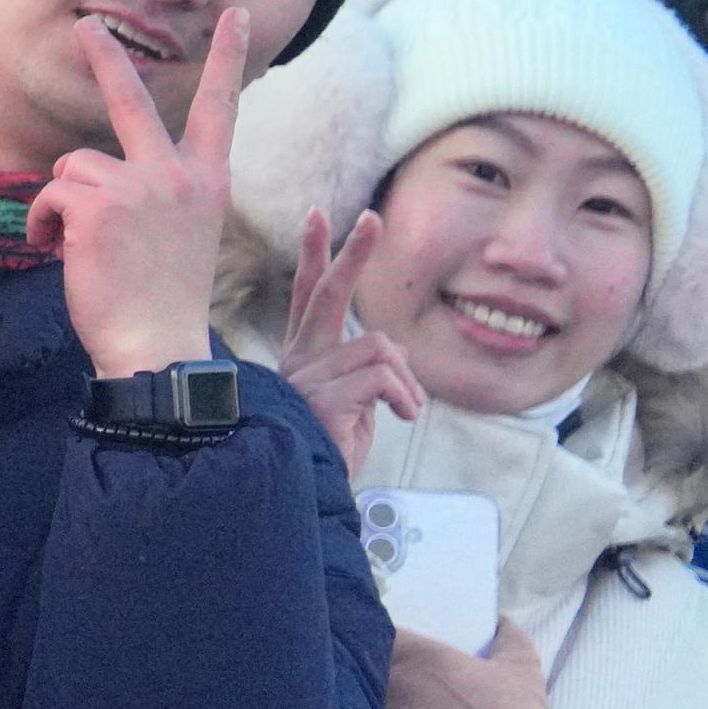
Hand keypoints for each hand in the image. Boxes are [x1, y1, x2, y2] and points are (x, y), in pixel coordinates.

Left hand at [31, 8, 248, 380]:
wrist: (156, 344)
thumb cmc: (161, 299)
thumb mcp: (178, 234)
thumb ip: (155, 192)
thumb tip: (96, 174)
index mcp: (207, 181)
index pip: (221, 109)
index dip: (227, 58)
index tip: (238, 14)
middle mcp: (178, 175)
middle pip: (133, 100)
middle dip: (106, 56)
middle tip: (87, 24)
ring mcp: (139, 186)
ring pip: (72, 166)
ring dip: (61, 204)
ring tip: (79, 245)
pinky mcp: (97, 205)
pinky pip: (49, 196)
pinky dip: (42, 226)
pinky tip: (61, 254)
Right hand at [280, 207, 427, 464]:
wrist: (314, 493)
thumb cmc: (334, 450)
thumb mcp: (358, 405)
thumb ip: (367, 371)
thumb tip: (393, 351)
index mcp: (307, 357)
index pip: (311, 296)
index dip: (315, 254)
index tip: (318, 215)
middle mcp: (301, 360)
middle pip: (328, 293)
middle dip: (352, 253)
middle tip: (372, 218)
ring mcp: (307, 378)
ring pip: (379, 348)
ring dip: (407, 382)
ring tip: (404, 412)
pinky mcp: (323, 398)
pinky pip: (382, 376)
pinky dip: (404, 397)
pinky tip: (399, 418)